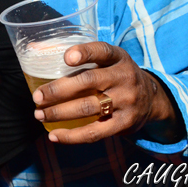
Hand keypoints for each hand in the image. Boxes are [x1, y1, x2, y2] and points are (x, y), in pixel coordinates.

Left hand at [32, 42, 178, 143]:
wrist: (152, 99)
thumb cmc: (117, 76)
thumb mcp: (109, 60)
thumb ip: (83, 57)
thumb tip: (35, 51)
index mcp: (118, 58)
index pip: (102, 51)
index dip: (84, 53)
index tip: (65, 57)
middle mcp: (124, 77)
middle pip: (88, 81)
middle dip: (58, 90)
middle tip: (37, 97)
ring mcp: (126, 101)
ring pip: (88, 107)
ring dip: (59, 113)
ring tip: (40, 114)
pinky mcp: (125, 123)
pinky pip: (95, 132)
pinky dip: (72, 136)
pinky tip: (54, 135)